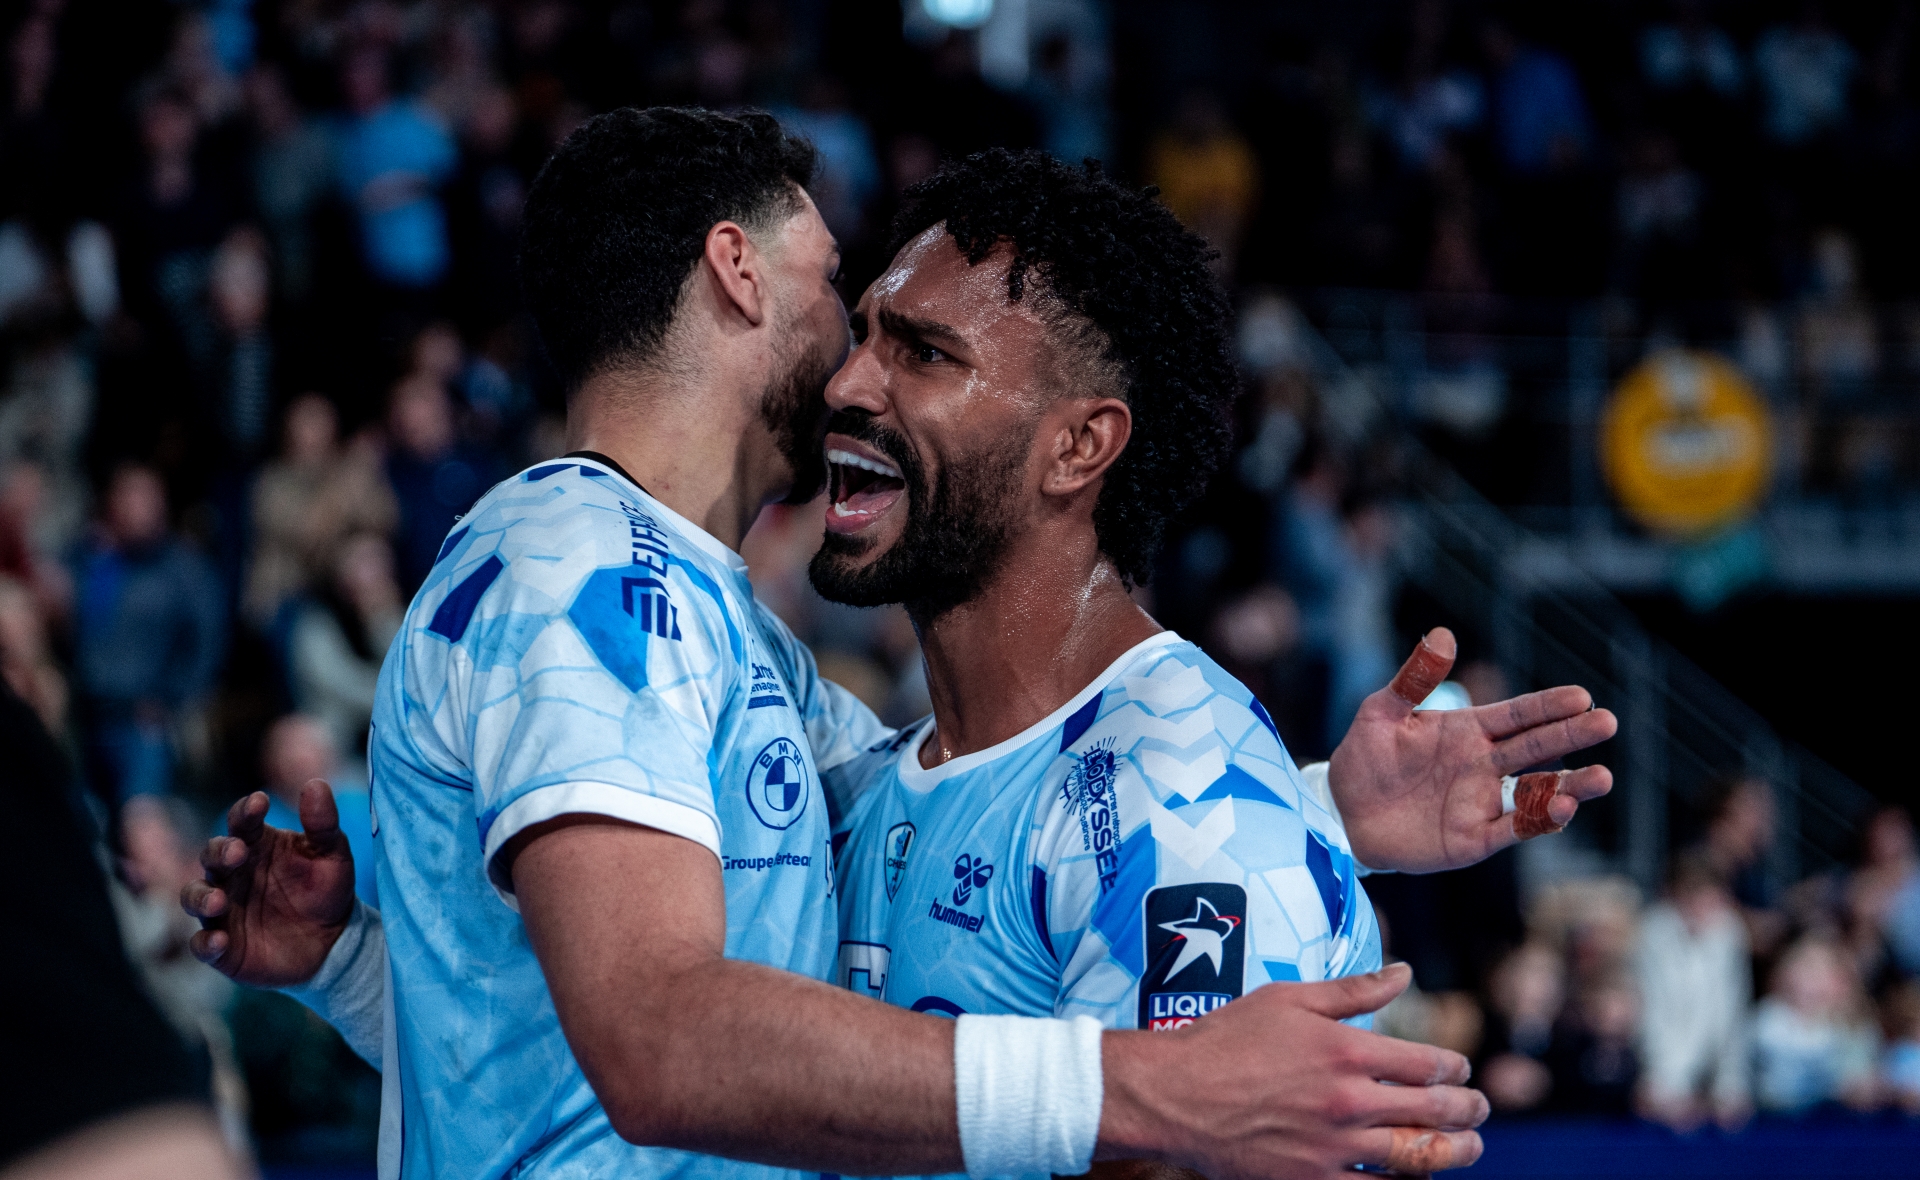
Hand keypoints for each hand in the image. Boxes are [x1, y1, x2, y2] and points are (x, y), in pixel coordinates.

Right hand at [181, 780, 355, 985]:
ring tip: (219, 900)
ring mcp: (223, 909)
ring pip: (194, 896)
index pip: (243, 821)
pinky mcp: (223, 946)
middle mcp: (233, 873)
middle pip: (212, 855)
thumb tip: (316, 784)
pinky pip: (202, 944)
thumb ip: (323, 822)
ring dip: (201, 897)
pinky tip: (219, 942)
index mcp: (257, 845)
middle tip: (238, 852)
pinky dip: (205, 943)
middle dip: (220, 852)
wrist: (333, 942)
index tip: (260, 802)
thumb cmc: (327, 890)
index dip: (246, 811)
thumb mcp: (333, 855)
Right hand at [1101, 964, 1486, 1179]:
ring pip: (1417, 1157)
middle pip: (1434, 1113)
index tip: (1461, 1071)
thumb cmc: (1225, 1039)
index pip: (1426, 1065)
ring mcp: (1332, 1147)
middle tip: (1480, 1110)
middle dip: (1468, 1111)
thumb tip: (1404, 973)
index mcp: (1345, 1051)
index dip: (1454, 1069)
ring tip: (1469, 1148)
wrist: (1174, 1094)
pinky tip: (1413, 1177)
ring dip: (1454, 1153)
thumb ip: (1353, 990)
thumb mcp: (1288, 999)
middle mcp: (1347, 1101)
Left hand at [1328, 628, 1616, 872]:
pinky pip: (1513, 827)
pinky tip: (1561, 808)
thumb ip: (1413, 679)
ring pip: (1537, 791)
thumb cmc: (1364, 758)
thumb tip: (1443, 634)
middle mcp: (1483, 764)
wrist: (1342, 812)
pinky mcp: (1473, 837)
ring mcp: (1482, 801)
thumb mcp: (1382, 712)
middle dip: (1572, 735)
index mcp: (1467, 730)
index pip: (1517, 715)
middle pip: (1537, 747)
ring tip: (1602, 777)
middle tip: (1607, 722)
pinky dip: (1538, 820)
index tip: (1581, 696)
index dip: (1547, 706)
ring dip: (1570, 785)